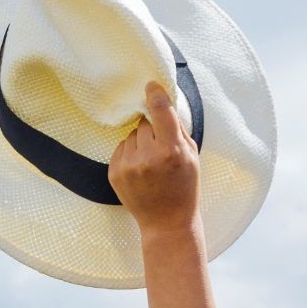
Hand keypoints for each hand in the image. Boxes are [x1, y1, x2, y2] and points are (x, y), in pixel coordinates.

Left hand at [109, 81, 199, 239]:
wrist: (166, 222)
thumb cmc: (184, 187)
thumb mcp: (192, 156)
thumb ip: (178, 129)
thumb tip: (163, 103)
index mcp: (171, 150)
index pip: (159, 111)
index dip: (155, 94)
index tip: (151, 86)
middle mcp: (147, 157)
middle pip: (144, 123)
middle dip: (152, 129)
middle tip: (161, 147)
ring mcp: (128, 166)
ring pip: (132, 135)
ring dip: (140, 142)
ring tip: (151, 162)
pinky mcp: (114, 173)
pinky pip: (121, 148)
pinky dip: (130, 153)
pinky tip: (141, 169)